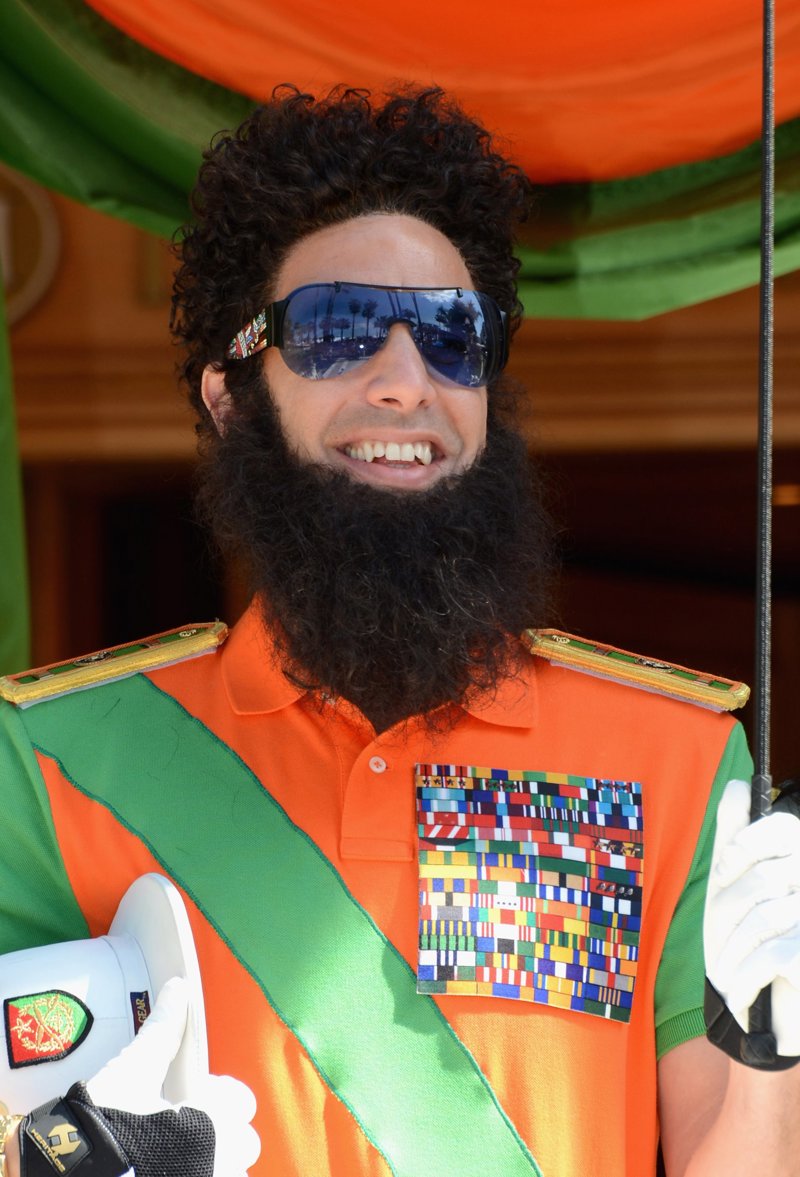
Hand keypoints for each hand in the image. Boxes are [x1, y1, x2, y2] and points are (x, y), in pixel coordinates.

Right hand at [18, 979, 258, 1176]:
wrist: (69, 1174)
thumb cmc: (105, 1123)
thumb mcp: (131, 1072)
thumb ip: (162, 1031)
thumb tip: (178, 987)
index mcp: (212, 1121)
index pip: (241, 1102)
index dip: (219, 1095)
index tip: (193, 1096)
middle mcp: (218, 1161)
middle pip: (244, 1144)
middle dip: (226, 1133)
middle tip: (190, 1127)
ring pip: (231, 1172)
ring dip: (218, 1163)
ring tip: (183, 1155)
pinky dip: (202, 1175)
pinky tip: (171, 1171)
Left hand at [704, 778, 799, 1054]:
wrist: (768, 1019)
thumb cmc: (750, 943)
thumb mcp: (734, 885)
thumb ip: (736, 833)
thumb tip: (739, 784)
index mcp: (797, 863)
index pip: (784, 828)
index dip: (746, 842)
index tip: (723, 868)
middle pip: (761, 880)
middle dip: (726, 914)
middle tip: (719, 941)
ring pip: (761, 919)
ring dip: (731, 954)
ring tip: (726, 975)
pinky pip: (770, 957)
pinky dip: (743, 979)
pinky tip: (739, 994)